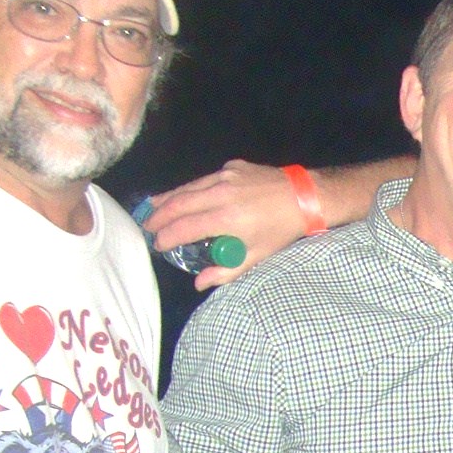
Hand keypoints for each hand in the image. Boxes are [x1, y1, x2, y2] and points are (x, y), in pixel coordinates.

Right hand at [139, 160, 305, 290]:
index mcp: (226, 219)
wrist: (305, 197)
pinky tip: (183, 196)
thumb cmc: (281, 231)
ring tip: (153, 208)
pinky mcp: (232, 167)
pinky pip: (204, 180)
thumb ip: (225, 271)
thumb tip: (199, 284)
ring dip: (168, 199)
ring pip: (188, 188)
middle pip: (178, 204)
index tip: (157, 245)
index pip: (184, 228)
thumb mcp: (256, 255)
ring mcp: (225, 177)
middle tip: (147, 227)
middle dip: (159, 216)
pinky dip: (190, 189)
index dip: (167, 237)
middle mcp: (221, 194)